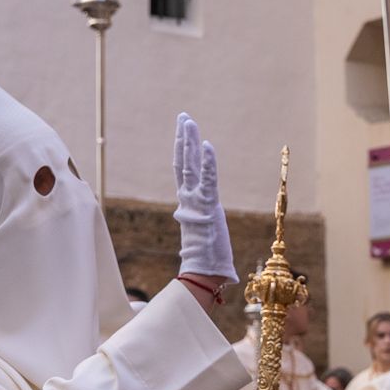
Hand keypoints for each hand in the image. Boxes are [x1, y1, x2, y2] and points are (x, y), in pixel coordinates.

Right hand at [171, 113, 237, 285]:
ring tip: (188, 121)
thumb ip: (199, 228)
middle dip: (183, 138)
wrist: (204, 272)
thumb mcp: (202, 235)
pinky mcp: (208, 206)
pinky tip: (207, 145)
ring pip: (190, 165)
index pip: (182, 171)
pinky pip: (208, 180)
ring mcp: (197, 201)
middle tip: (183, 117)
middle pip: (183, 161)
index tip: (182, 133)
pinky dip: (207, 163)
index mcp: (188, 203)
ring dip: (190, 142)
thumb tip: (192, 228)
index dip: (182, 150)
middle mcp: (188, 198)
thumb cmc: (204, 260)